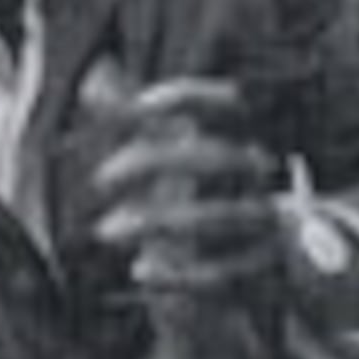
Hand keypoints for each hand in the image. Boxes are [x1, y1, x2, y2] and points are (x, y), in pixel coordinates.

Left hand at [79, 77, 283, 304]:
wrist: (267, 259)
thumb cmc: (205, 198)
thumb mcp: (178, 157)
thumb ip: (140, 124)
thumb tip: (91, 80)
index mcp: (242, 142)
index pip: (229, 104)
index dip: (186, 97)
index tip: (135, 107)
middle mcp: (257, 179)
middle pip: (216, 157)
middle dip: (154, 162)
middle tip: (101, 176)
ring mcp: (263, 225)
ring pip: (217, 218)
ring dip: (155, 221)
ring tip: (106, 229)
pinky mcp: (260, 273)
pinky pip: (223, 277)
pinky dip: (178, 276)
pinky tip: (140, 270)